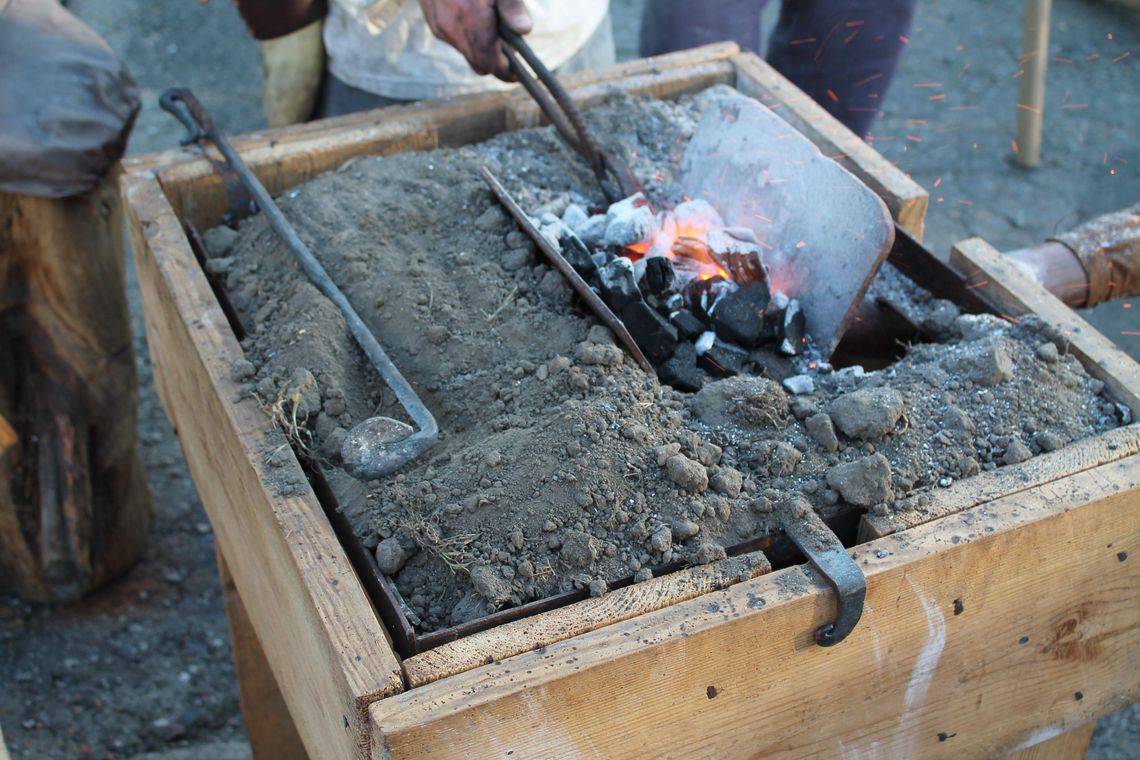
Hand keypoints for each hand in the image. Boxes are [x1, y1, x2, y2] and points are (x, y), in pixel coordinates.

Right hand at [418, 0, 532, 80]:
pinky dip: (466, 34)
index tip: (518, 70)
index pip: (490, 65)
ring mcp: (439, 26)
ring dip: (480, 46)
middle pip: (478, 64)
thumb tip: (524, 30)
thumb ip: (511, 6)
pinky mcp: (432, 21)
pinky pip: (453, 38)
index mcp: (472, 20)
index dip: (506, 72)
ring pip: (466, 51)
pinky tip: (473, 14)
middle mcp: (452, 28)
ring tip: (491, 22)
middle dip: (495, 58)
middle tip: (509, 45)